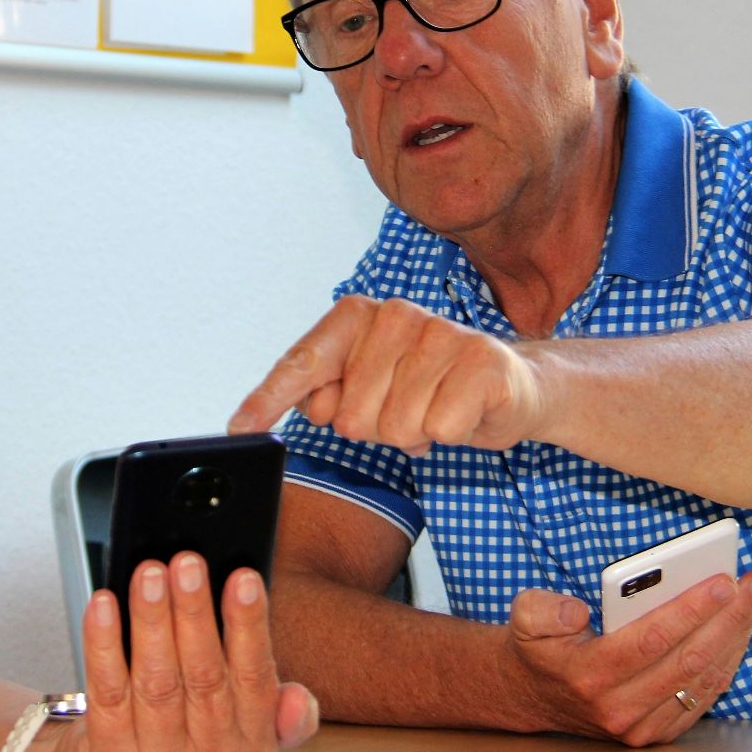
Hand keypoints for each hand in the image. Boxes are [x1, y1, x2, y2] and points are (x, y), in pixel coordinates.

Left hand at [23, 553, 317, 751]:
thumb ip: (278, 713)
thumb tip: (297, 699)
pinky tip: (104, 607)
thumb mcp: (245, 741)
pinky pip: (107, 691)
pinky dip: (104, 644)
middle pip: (204, 676)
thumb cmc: (185, 746)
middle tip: (188, 563)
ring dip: (152, 620)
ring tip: (149, 574)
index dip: (250, 625)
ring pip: (157, 680)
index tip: (243, 578)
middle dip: (195, 612)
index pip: (255, 679)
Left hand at [229, 296, 546, 454]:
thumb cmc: (432, 387)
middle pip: (351, 417)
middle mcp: (395, 315)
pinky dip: (450, 436)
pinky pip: (439, 429)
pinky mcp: (481, 362)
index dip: (267, 399)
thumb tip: (310, 408)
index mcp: (358, 316)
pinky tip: (463, 412)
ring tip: (434, 409)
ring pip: (395, 427)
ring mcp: (441, 335)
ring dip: (415, 434)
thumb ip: (332, 395)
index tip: (239, 427)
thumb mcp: (371, 388)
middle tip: (407, 410)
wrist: (512, 384)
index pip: (303, 363)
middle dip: (377, 430)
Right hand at [505, 571, 751, 745]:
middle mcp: (617, 708)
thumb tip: (578, 610)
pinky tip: (739, 632)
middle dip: (728, 618)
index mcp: (588, 674)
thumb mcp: (526, 616)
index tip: (723, 582)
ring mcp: (639, 727)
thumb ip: (544, 608)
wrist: (532, 695)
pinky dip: (727, 663)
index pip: (651, 640)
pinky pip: (703, 698)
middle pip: (688, 661)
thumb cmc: (540, 647)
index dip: (691, 610)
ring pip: (703, 680)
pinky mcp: (656, 734)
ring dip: (735, 638)